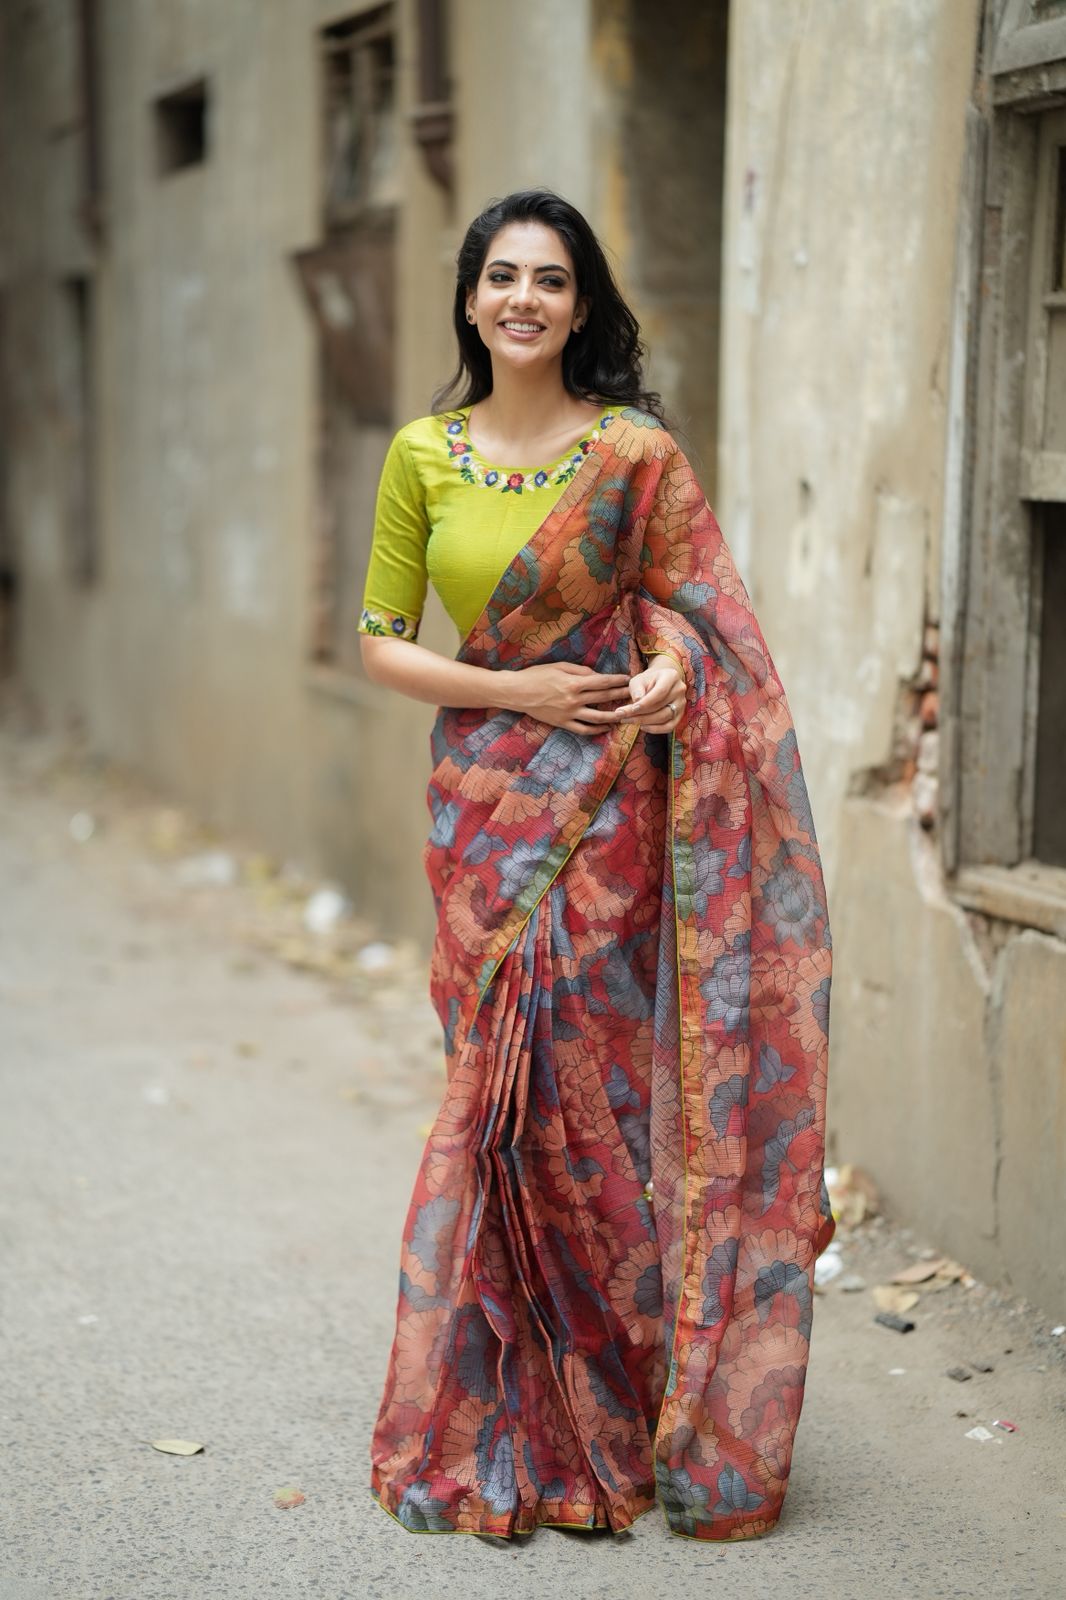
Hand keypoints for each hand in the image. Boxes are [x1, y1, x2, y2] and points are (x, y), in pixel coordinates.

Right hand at [502, 661, 633, 733]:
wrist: (516, 693)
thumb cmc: (536, 675)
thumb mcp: (558, 666)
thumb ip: (579, 670)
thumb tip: (596, 675)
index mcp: (573, 683)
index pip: (602, 682)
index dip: (617, 681)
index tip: (628, 679)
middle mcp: (573, 700)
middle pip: (603, 698)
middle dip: (621, 695)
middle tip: (635, 695)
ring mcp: (569, 714)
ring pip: (597, 717)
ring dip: (613, 716)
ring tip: (626, 714)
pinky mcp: (563, 723)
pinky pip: (583, 729)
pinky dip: (596, 730)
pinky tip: (605, 727)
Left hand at [605, 655, 684, 732]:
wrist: (659, 681)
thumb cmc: (647, 680)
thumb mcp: (638, 680)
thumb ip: (637, 689)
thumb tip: (637, 701)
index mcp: (671, 676)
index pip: (660, 692)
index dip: (646, 703)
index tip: (632, 709)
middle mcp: (679, 690)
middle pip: (661, 706)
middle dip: (640, 714)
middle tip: (622, 716)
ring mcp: (681, 704)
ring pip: (664, 718)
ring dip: (645, 722)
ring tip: (628, 720)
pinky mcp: (680, 715)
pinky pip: (669, 727)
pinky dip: (655, 729)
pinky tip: (642, 727)